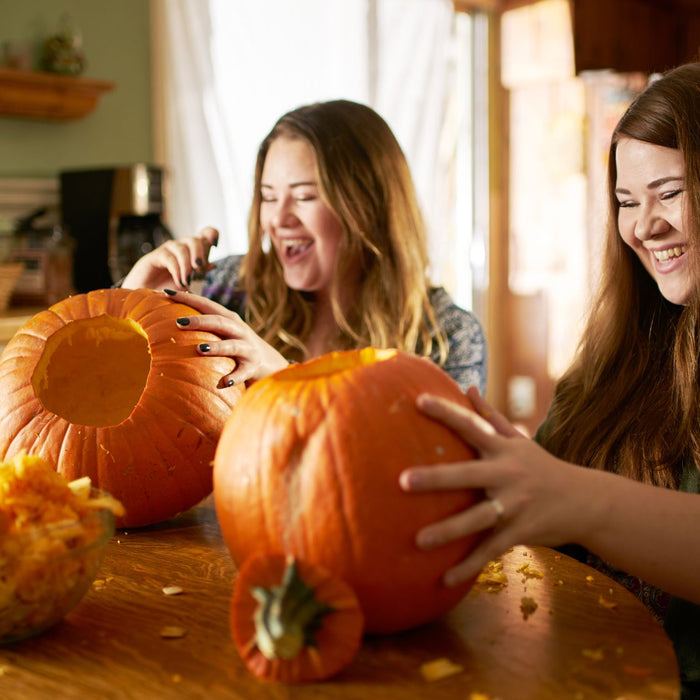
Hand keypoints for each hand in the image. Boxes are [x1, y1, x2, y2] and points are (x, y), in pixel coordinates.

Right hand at [121, 227, 219, 290]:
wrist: (147, 295)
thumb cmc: (169, 288)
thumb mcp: (189, 282)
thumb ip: (200, 274)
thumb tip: (214, 265)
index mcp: (193, 251)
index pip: (205, 234)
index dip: (211, 234)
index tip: (215, 245)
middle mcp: (182, 247)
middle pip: (196, 240)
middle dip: (200, 255)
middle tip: (199, 272)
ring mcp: (168, 250)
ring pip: (183, 248)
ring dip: (187, 267)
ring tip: (187, 283)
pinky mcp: (156, 256)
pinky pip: (170, 258)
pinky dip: (177, 271)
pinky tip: (179, 282)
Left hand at [165, 290, 289, 384]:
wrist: (269, 362)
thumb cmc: (236, 344)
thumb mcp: (224, 331)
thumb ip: (205, 324)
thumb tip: (169, 319)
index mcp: (229, 319)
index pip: (207, 305)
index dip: (188, 298)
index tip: (167, 292)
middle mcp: (239, 331)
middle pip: (220, 322)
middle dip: (200, 321)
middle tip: (179, 323)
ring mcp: (247, 349)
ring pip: (232, 346)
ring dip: (217, 347)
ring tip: (200, 349)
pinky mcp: (252, 367)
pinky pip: (243, 373)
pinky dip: (234, 377)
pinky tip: (223, 383)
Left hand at [399, 388, 589, 586]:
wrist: (586, 501)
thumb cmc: (542, 466)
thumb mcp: (518, 440)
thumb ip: (490, 416)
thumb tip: (468, 387)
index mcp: (503, 449)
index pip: (470, 426)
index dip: (445, 412)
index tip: (417, 401)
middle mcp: (507, 474)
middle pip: (467, 475)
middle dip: (436, 478)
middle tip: (402, 481)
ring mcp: (515, 505)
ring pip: (477, 519)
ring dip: (447, 531)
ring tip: (417, 541)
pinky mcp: (522, 532)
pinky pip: (491, 550)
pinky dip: (469, 566)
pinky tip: (444, 579)